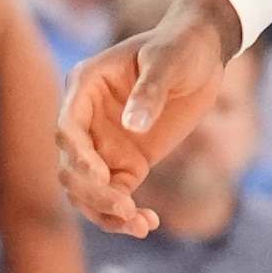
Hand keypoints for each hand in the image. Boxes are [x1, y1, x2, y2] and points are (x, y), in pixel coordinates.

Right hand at [54, 0, 244, 233]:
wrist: (204, 54)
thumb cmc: (181, 47)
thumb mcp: (167, 62)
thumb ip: (149, 92)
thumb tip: (133, 126)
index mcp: (85, 88)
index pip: (67, 128)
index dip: (78, 154)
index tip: (101, 175)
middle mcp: (86, 120)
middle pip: (71, 167)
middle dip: (93, 192)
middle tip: (125, 207)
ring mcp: (104, 144)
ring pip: (87, 189)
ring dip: (105, 212)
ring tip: (139, 225)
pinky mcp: (127, 162)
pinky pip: (116, 194)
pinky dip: (126, 214)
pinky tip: (148, 224)